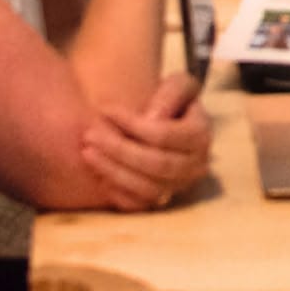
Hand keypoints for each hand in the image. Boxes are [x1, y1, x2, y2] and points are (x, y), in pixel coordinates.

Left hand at [81, 73, 211, 211]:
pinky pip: (138, 205)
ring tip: (87, 153)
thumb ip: (170, 93)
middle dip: (118, 150)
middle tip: (89, 135)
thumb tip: (151, 119)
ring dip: (113, 171)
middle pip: (155, 164)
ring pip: (147, 188)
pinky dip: (116, 192)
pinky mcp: (162, 202)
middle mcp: (196, 166)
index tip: (106, 110)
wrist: (173, 124)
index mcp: (201, 136)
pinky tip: (98, 174)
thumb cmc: (172, 101)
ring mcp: (179, 188)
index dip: (132, 124)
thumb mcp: (178, 85)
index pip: (164, 135)